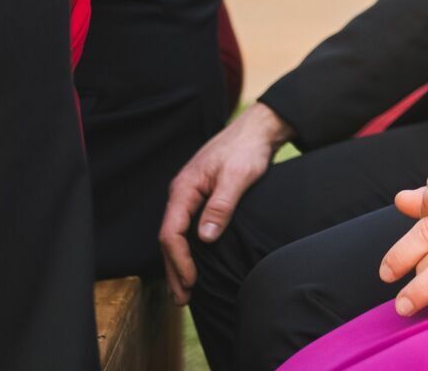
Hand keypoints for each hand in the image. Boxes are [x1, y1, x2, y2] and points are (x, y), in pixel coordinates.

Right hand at [158, 102, 292, 302]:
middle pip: (169, 239)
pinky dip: (189, 249)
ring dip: (180, 263)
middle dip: (175, 270)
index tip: (191, 281)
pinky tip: (197, 263)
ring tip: (186, 290)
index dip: (179, 260)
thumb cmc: (247, 149)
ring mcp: (190, 195)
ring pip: (178, 235)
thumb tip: (204, 238)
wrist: (258, 129)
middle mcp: (182, 193)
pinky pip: (188, 228)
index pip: (171, 232)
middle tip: (183, 298)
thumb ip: (221, 206)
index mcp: (184, 189)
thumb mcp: (238, 176)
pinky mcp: (201, 197)